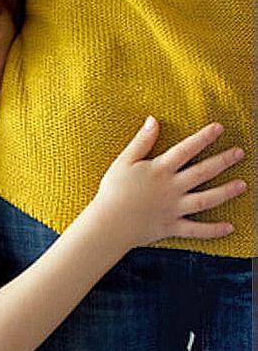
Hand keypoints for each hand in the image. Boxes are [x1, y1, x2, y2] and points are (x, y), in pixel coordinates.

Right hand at [92, 116, 246, 248]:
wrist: (107, 223)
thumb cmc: (112, 191)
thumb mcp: (123, 162)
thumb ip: (141, 142)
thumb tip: (153, 120)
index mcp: (159, 170)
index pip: (186, 150)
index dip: (203, 137)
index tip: (219, 127)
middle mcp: (171, 188)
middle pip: (203, 173)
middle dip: (223, 161)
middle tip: (240, 153)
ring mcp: (174, 209)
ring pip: (206, 200)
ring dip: (226, 192)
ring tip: (242, 185)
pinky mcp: (172, 226)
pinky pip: (196, 230)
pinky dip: (213, 230)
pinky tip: (230, 228)